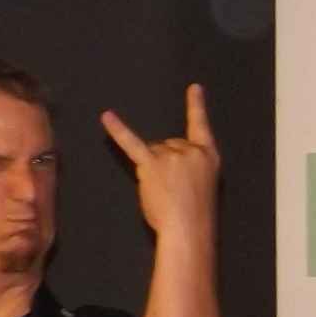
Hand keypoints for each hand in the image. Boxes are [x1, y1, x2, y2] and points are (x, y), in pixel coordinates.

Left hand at [100, 83, 221, 243]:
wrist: (189, 228)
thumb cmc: (196, 215)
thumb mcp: (204, 185)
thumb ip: (190, 169)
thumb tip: (166, 165)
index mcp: (209, 157)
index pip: (201, 128)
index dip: (196, 107)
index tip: (194, 88)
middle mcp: (191, 150)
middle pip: (169, 145)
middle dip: (166, 164)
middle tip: (173, 191)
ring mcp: (171, 154)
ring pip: (153, 151)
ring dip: (153, 169)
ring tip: (163, 193)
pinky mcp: (151, 163)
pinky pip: (132, 144)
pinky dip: (118, 130)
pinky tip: (107, 117)